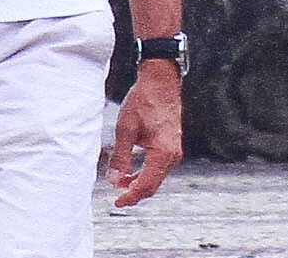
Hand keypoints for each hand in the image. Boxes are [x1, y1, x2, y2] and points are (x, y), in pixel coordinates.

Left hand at [106, 62, 181, 206]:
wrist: (160, 84)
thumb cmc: (142, 103)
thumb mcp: (125, 129)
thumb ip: (120, 156)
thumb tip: (113, 180)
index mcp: (163, 154)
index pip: (146, 185)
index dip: (131, 196)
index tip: (117, 203)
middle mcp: (172, 156)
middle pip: (153, 184)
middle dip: (134, 192)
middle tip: (116, 197)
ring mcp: (174, 152)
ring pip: (156, 177)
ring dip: (138, 182)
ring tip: (118, 183)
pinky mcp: (171, 147)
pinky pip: (158, 167)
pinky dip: (144, 172)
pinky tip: (131, 172)